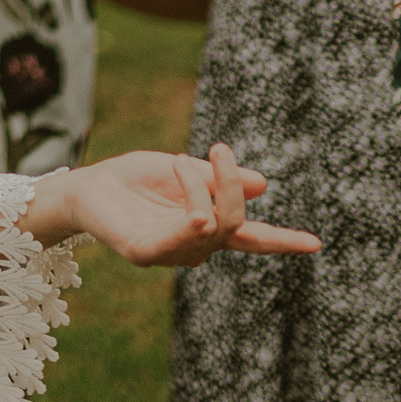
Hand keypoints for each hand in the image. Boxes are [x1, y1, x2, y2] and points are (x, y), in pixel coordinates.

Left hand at [19, 143, 322, 266]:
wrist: (83, 185)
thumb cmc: (129, 179)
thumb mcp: (181, 170)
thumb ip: (217, 179)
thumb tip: (263, 185)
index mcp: (204, 226)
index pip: (251, 238)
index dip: (283, 240)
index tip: (317, 243)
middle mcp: (192, 246)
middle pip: (234, 223)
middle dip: (231, 184)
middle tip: (219, 148)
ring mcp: (169, 253)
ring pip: (213, 225)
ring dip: (202, 186)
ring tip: (179, 158)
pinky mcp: (144, 253)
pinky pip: (182, 235)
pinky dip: (192, 211)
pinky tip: (188, 193)